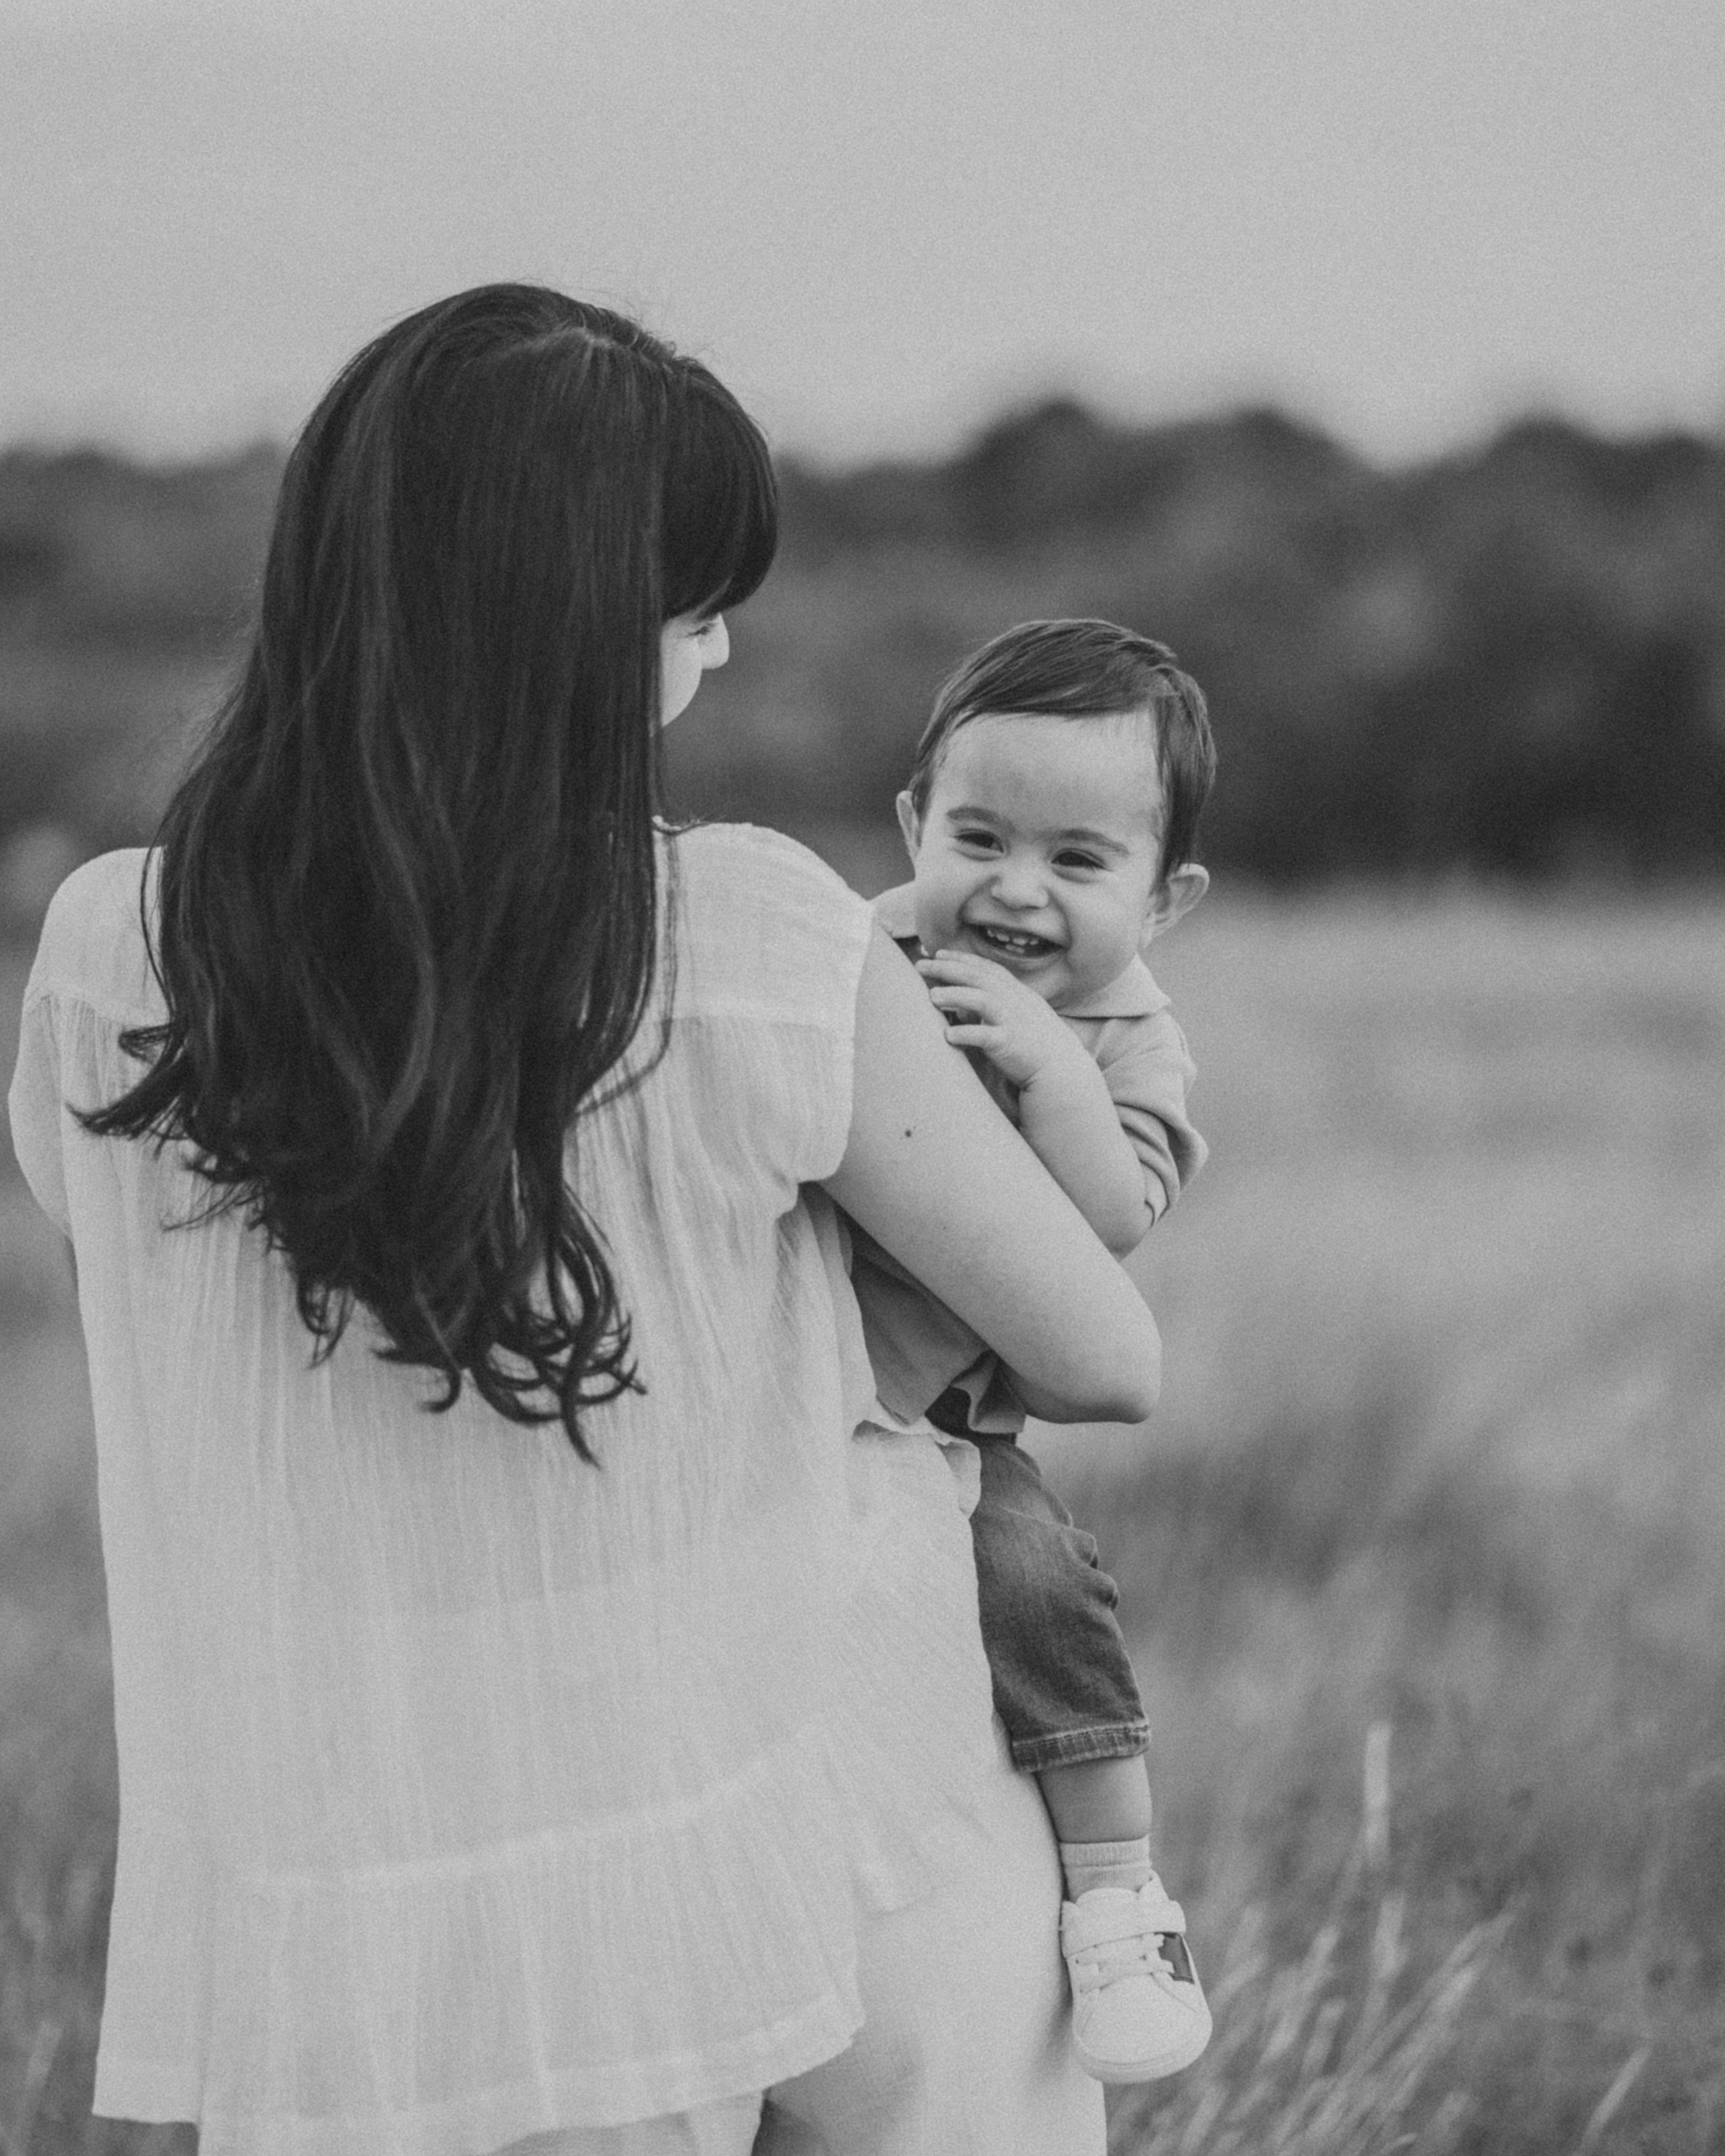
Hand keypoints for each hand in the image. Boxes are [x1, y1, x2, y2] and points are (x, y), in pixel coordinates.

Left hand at [916, 950, 1087, 1088]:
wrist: (1061, 1068)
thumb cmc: (1034, 1043)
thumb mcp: (1015, 1017)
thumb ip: (988, 1010)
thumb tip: (957, 1009)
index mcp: (1016, 992)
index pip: (985, 968)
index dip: (961, 958)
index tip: (938, 952)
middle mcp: (1013, 1001)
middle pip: (977, 978)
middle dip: (947, 968)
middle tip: (920, 965)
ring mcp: (1012, 1021)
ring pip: (980, 1001)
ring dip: (954, 996)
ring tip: (931, 996)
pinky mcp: (1009, 1043)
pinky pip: (985, 1036)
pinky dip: (966, 1034)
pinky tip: (947, 1035)